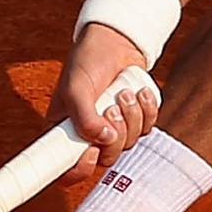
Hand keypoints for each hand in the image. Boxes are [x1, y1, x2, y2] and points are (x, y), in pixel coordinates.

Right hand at [50, 23, 161, 183]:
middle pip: (106, 159)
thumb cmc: (87, 62)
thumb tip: (104, 140)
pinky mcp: (134, 120)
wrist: (115, 41)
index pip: (66, 170)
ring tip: (123, 93)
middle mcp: (87, 136)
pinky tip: (139, 92)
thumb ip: (84, 117)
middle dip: (115, 135)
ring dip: (131, 117)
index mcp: (64, 133)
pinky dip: (147, 111)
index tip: (91, 151)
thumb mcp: (77, 88)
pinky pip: (147, 129)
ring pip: (129, 144)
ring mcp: (112, 129)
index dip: (79, 169)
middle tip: (112, 108)